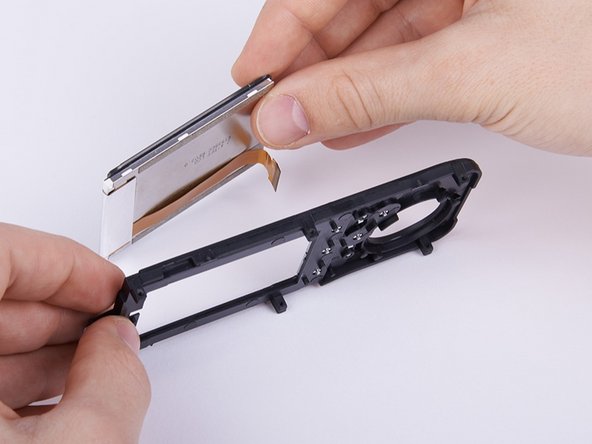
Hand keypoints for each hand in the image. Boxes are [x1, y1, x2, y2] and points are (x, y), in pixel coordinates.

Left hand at [0, 224, 149, 442]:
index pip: (0, 255)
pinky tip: (51, 405)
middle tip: (107, 330)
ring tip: (90, 371)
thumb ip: (114, 382)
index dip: (64, 263)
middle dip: (59, 312)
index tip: (107, 284)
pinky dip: (7, 387)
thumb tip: (117, 344)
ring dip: (38, 352)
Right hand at [233, 0, 591, 154]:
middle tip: (279, 111)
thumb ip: (370, 92)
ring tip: (313, 125)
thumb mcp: (476, 71)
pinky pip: (426, 48)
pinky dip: (391, 87)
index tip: (253, 79)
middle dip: (313, 61)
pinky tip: (359, 119)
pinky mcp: (504, 18)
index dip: (283, 28)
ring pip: (390, 26)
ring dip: (348, 81)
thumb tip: (292, 110)